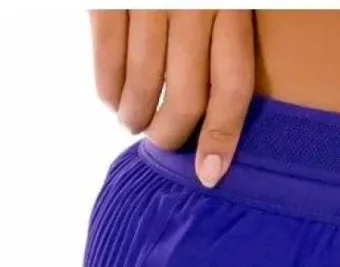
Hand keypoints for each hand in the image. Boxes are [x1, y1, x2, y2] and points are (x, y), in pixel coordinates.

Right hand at [90, 11, 254, 187]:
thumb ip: (226, 34)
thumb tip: (219, 118)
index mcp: (229, 3)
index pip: (232, 87)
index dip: (221, 138)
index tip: (209, 175)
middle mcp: (192, 4)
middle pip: (185, 101)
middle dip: (170, 136)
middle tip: (162, 141)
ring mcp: (148, 1)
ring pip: (142, 88)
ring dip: (136, 119)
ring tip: (134, 121)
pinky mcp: (108, 0)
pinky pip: (107, 64)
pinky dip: (109, 93)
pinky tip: (113, 100)